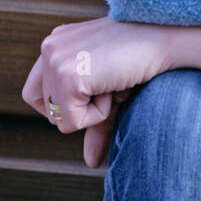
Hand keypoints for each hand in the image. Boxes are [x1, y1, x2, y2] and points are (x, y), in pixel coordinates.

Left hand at [22, 18, 181, 168]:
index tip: (92, 94)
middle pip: (47, 110)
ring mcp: (55, 61)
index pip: (34, 94)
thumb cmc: (143, 60)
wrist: (165, 38)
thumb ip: (94, 122)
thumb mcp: (110, 92)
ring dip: (92, 111)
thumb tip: (90, 162)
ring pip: (59, 118)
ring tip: (113, 82)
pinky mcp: (67, 77)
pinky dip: (99, 114)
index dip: (62, 106)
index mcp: (56, 43)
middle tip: (110, 83)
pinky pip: (72, 122)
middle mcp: (50, 48)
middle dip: (81, 109)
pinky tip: (114, 85)